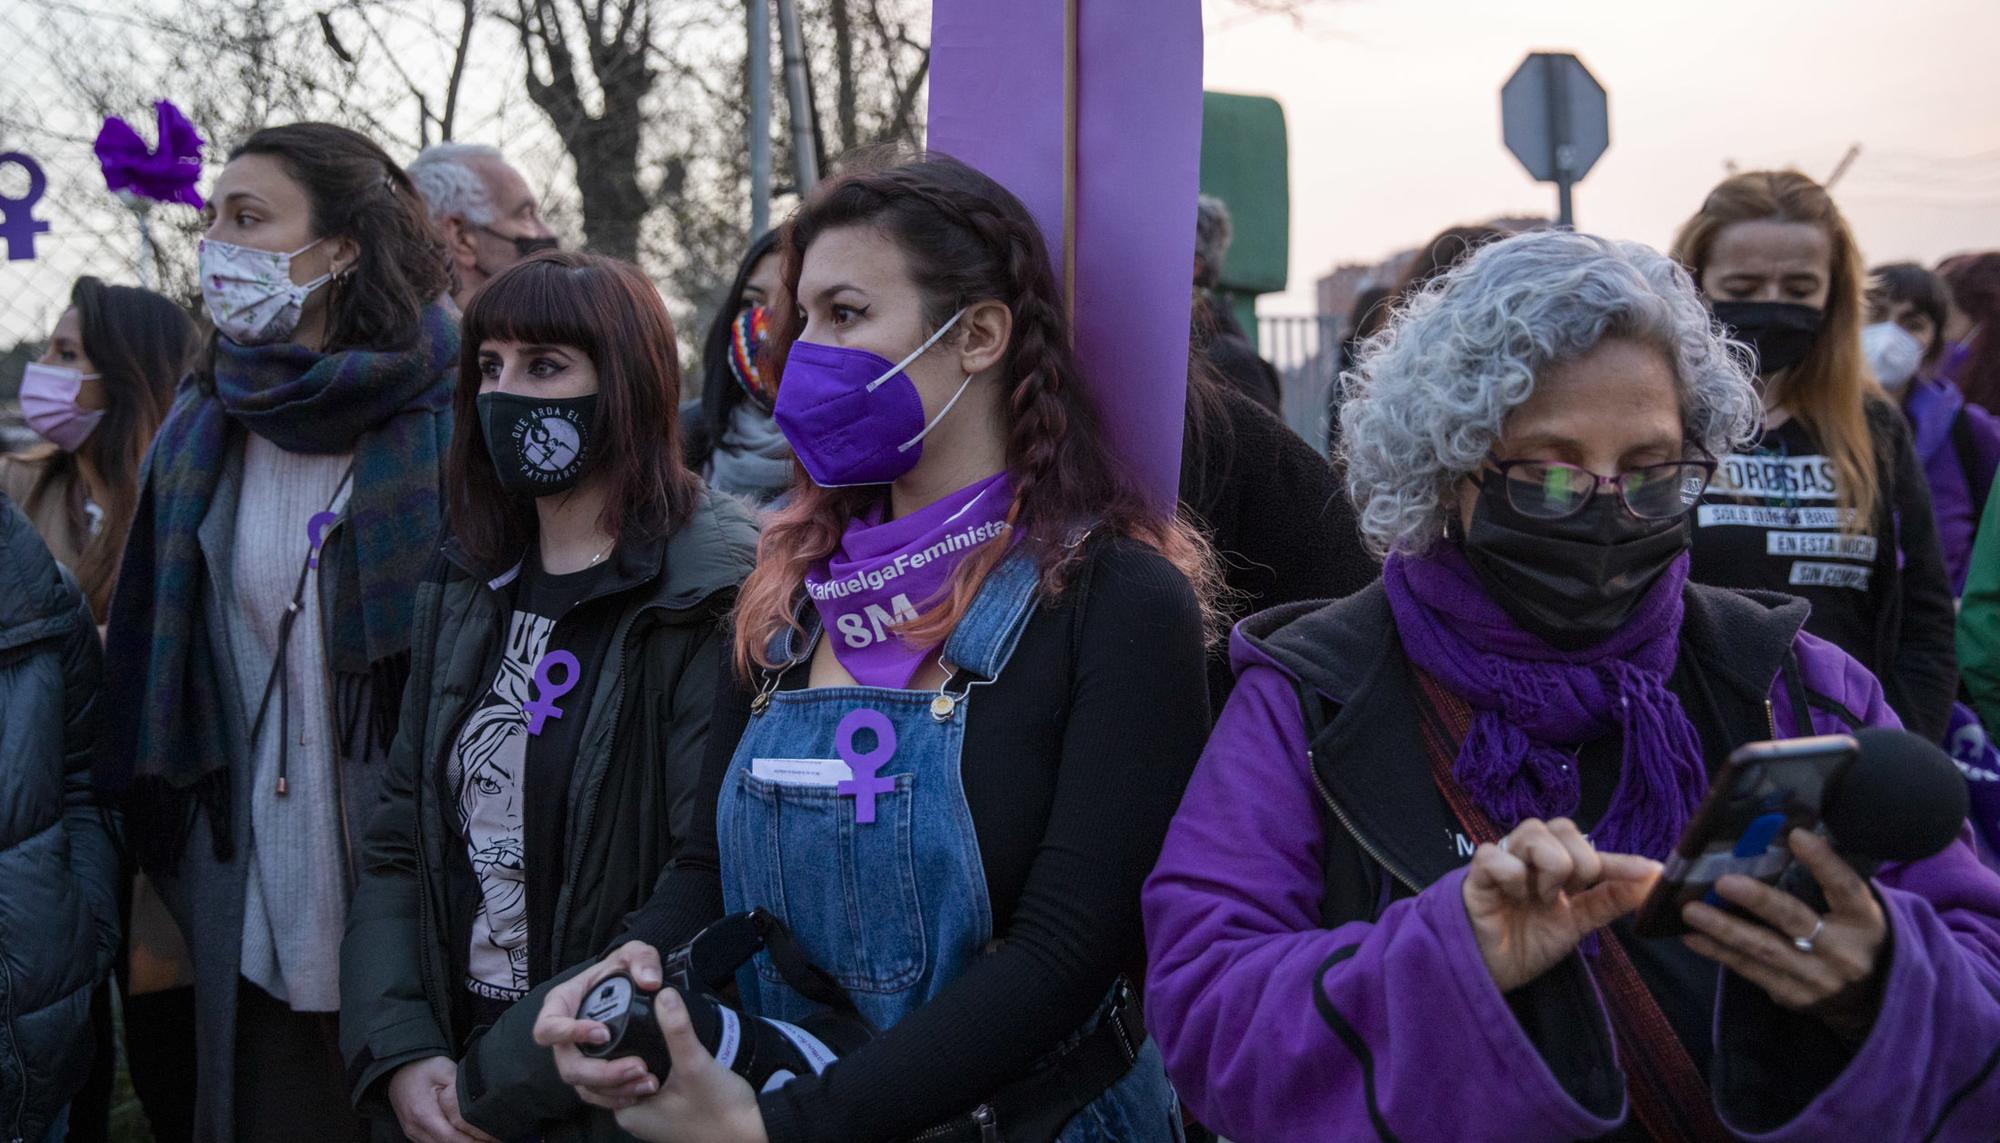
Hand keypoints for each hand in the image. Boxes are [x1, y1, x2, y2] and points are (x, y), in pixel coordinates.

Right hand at [385, 1056, 497, 1142]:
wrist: (399, 1070)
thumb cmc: (424, 1068)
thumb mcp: (444, 1070)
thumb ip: (459, 1088)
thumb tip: (478, 1104)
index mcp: (423, 1114)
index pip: (451, 1138)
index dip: (473, 1142)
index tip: (492, 1140)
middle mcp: (415, 1129)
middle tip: (493, 1141)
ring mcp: (413, 1134)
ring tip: (483, 1140)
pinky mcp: (414, 1134)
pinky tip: (467, 1138)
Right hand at [535, 940, 669, 1109]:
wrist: (631, 987)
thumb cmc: (622, 968)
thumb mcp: (634, 953)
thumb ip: (643, 959)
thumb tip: (650, 981)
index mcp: (561, 1004)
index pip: (549, 1027)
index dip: (570, 1034)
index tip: (603, 1033)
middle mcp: (563, 1037)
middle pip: (567, 1066)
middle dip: (601, 1071)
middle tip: (637, 1066)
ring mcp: (576, 1057)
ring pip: (583, 1085)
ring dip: (614, 1088)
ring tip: (646, 1082)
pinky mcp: (591, 1074)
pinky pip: (596, 1095)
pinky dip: (617, 1096)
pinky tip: (641, 1091)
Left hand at [613, 988, 767, 1142]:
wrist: (752, 1135)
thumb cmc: (719, 1111)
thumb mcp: (695, 1066)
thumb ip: (677, 1030)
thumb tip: (663, 994)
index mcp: (628, 1113)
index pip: (597, 1077)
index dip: (602, 1049)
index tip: (616, 1020)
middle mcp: (635, 1118)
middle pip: (613, 1077)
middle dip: (620, 1050)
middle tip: (634, 1020)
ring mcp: (652, 1117)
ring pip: (632, 1079)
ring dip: (638, 1056)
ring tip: (649, 1028)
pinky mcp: (668, 1112)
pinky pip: (649, 1084)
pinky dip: (652, 1067)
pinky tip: (665, 1048)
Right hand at [1464, 818, 1661, 992]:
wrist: (1491, 970)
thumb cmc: (1529, 942)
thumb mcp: (1579, 923)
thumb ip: (1611, 899)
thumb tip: (1653, 881)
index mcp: (1556, 863)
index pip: (1592, 849)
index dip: (1622, 861)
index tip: (1652, 873)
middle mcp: (1530, 854)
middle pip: (1563, 827)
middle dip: (1578, 865)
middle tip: (1564, 896)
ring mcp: (1504, 858)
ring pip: (1535, 833)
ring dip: (1548, 869)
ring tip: (1538, 898)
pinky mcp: (1476, 872)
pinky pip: (1497, 856)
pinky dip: (1512, 876)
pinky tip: (1512, 896)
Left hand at [1682, 828, 1889, 1038]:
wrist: (1872, 1001)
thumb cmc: (1851, 937)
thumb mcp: (1853, 911)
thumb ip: (1824, 882)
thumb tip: (1778, 837)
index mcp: (1864, 920)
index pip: (1846, 887)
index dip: (1824, 862)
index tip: (1797, 835)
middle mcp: (1844, 951)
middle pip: (1796, 920)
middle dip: (1758, 901)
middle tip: (1723, 882)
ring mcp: (1818, 978)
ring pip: (1765, 950)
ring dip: (1724, 929)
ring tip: (1690, 911)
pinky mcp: (1794, 996)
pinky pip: (1751, 971)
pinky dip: (1720, 953)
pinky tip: (1693, 937)